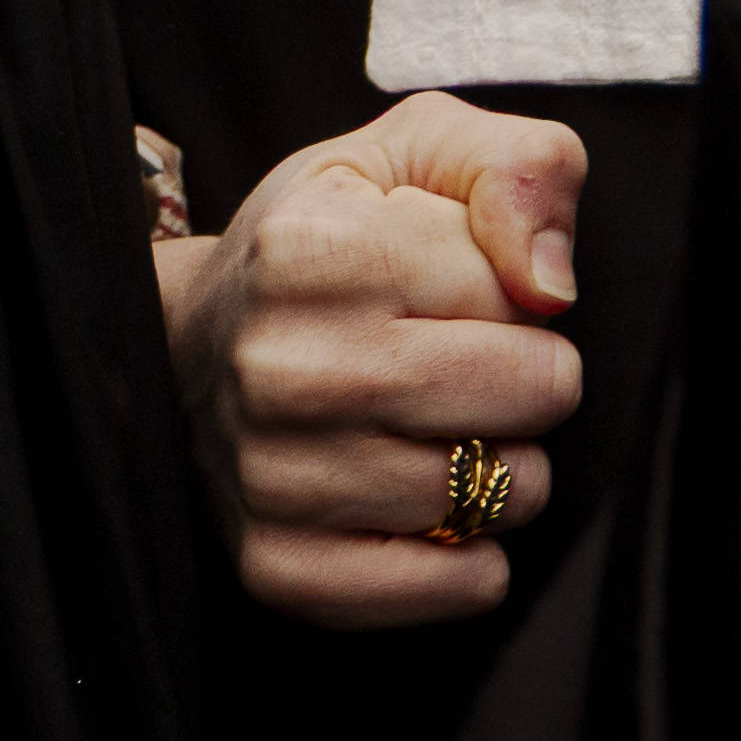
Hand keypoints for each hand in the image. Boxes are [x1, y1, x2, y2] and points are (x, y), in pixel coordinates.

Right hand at [159, 94, 586, 626]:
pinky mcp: (282, 568)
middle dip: (534, 378)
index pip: (516, 290)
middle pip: (528, 393)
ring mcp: (274, 478)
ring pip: (502, 494)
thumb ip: (516, 168)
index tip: (455, 292)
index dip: (512, 292)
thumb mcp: (416, 151)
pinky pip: (457, 588)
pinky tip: (431, 506)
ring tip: (440, 429)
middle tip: (476, 366)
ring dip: (504, 467)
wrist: (189, 344)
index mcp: (310, 249)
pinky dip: (473, 556)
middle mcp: (282, 367)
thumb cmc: (328, 240)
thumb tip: (550, 288)